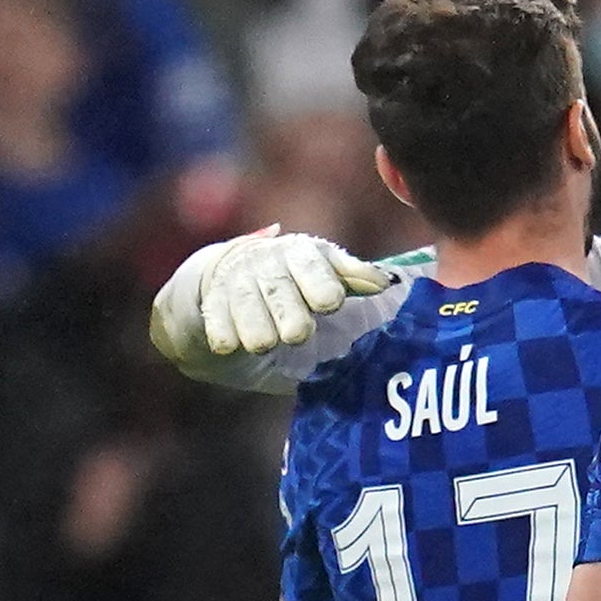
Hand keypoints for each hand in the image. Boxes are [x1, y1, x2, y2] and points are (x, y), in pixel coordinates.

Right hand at [167, 228, 394, 360]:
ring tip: (263, 344)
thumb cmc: (295, 282)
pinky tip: (229, 346)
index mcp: (301, 254)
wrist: (231, 274)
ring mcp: (237, 280)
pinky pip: (215, 316)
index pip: (312, 264)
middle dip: (288, 311)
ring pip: (245, 302)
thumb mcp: (325, 275)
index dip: (321, 283)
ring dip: (255, 326)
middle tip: (297, 334)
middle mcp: (267, 263)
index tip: (330, 303)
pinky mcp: (212, 300)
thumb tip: (387, 282)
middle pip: (278, 288)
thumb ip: (354, 278)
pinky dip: (222, 332)